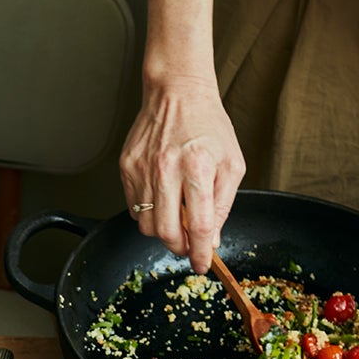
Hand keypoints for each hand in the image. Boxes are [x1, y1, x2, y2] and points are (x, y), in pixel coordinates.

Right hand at [119, 77, 243, 272]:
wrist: (177, 93)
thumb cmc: (208, 125)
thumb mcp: (231, 164)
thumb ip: (223, 204)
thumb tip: (211, 239)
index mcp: (198, 168)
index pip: (199, 226)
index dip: (201, 252)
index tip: (202, 265)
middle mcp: (166, 170)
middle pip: (168, 232)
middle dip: (180, 247)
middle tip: (189, 245)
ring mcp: (142, 170)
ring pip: (147, 225)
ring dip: (163, 231)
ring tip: (176, 218)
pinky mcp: (126, 168)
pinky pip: (134, 207)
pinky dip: (149, 212)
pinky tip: (162, 199)